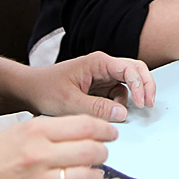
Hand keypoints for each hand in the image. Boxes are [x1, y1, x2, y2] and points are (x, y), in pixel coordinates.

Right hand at [0, 114, 115, 178]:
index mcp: (36, 131)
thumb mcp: (20, 130)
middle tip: (101, 155)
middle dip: (103, 153)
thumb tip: (88, 131)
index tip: (111, 133)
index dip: (105, 129)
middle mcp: (38, 155)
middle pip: (91, 151)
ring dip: (97, 177)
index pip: (85, 126)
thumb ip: (53, 129)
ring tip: (92, 176)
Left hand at [26, 52, 155, 121]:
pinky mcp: (100, 88)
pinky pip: (118, 95)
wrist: (30, 91)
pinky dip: (120, 105)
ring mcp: (103, 77)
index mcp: (98, 62)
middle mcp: (103, 67)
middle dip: (145, 86)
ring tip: (121, 115)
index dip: (140, 85)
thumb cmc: (45, 90)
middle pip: (135, 71)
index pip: (130, 68)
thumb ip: (97, 109)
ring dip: (131, 98)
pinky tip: (113, 115)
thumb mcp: (70, 103)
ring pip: (129, 84)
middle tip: (148, 106)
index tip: (141, 105)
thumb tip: (123, 113)